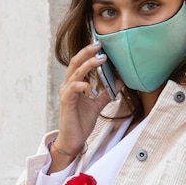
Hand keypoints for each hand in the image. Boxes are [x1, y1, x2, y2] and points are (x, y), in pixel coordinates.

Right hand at [54, 42, 121, 159]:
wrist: (73, 140)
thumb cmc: (81, 122)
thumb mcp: (98, 105)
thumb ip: (106, 93)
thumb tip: (119, 81)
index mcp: (74, 84)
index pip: (79, 63)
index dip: (88, 53)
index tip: (100, 45)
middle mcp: (68, 86)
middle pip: (75, 62)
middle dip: (87, 52)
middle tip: (99, 44)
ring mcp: (66, 93)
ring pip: (75, 72)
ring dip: (88, 64)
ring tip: (101, 59)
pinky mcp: (66, 102)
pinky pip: (74, 88)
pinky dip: (84, 86)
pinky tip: (93, 90)